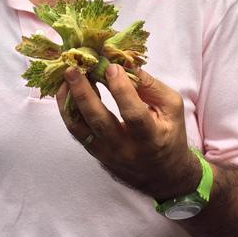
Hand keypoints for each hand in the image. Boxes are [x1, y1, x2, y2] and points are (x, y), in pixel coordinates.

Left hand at [56, 64, 200, 200]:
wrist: (162, 174)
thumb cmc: (169, 133)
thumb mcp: (171, 107)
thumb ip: (150, 85)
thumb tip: (124, 62)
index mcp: (151, 138)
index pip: (133, 115)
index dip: (121, 90)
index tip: (111, 66)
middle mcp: (126, 149)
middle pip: (99, 122)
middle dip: (84, 93)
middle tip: (74, 69)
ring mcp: (106, 153)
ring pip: (80, 128)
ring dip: (69, 99)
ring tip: (66, 76)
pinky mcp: (94, 152)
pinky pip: (76, 131)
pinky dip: (67, 109)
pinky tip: (66, 90)